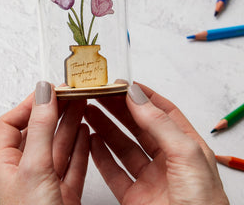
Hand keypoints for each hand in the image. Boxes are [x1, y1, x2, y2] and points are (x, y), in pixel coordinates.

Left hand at [0, 81, 88, 204]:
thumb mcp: (35, 167)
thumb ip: (41, 128)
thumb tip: (43, 92)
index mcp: (6, 166)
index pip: (10, 125)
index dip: (28, 105)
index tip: (47, 92)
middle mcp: (25, 172)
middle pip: (39, 132)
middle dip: (55, 110)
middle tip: (70, 93)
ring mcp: (47, 181)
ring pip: (59, 146)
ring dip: (71, 124)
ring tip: (81, 104)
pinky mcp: (65, 192)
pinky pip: (74, 163)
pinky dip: (81, 146)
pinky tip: (85, 132)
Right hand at [85, 82, 228, 204]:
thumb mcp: (186, 156)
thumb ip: (160, 124)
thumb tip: (137, 97)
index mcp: (186, 148)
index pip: (163, 113)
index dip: (143, 97)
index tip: (123, 84)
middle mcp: (167, 161)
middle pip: (139, 127)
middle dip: (118, 109)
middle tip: (100, 95)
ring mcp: (150, 179)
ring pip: (123, 147)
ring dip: (105, 128)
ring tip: (90, 111)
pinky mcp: (134, 197)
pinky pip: (113, 172)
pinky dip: (100, 156)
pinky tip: (92, 141)